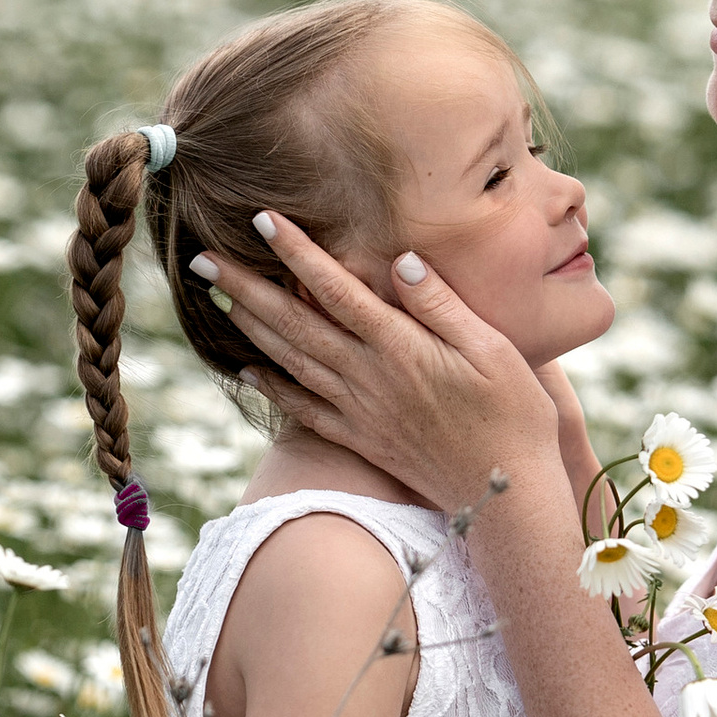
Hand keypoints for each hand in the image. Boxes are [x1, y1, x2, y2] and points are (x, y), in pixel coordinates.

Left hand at [193, 215, 564, 514]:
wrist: (507, 496)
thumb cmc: (513, 416)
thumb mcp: (492, 349)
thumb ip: (441, 305)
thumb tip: (400, 261)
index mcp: (401, 348)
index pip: (337, 289)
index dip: (297, 252)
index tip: (261, 219)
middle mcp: (369, 378)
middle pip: (297, 324)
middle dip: (247, 287)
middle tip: (203, 259)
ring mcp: (360, 412)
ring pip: (292, 362)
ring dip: (249, 328)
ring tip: (216, 298)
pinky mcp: (361, 440)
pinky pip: (304, 410)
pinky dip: (272, 387)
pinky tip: (249, 368)